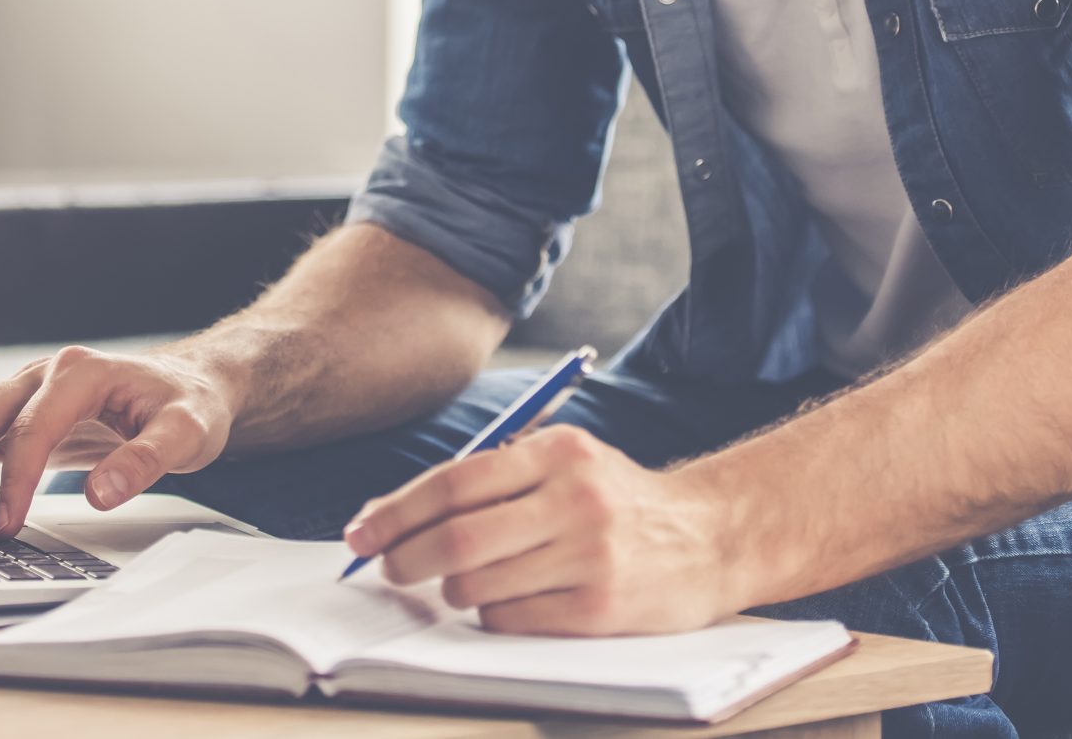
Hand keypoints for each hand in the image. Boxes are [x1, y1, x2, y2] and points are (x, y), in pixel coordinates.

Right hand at [0, 345, 235, 535]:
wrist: (190, 383)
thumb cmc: (189, 404)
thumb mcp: (188, 433)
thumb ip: (147, 461)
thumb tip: (99, 495)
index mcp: (81, 373)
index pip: (30, 428)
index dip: (14, 480)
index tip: (7, 527)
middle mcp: (43, 374)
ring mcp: (26, 390)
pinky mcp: (19, 412)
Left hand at [343, 425, 742, 634]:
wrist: (710, 538)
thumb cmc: (618, 501)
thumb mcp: (568, 461)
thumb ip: (497, 477)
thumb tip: (401, 512)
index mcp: (558, 452)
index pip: (454, 483)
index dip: (396, 512)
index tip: (360, 533)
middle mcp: (575, 498)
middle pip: (456, 538)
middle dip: (405, 559)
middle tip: (387, 570)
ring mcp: (589, 555)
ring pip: (476, 584)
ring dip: (450, 591)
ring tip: (460, 584)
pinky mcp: (599, 607)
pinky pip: (509, 618)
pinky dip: (489, 614)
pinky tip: (506, 600)